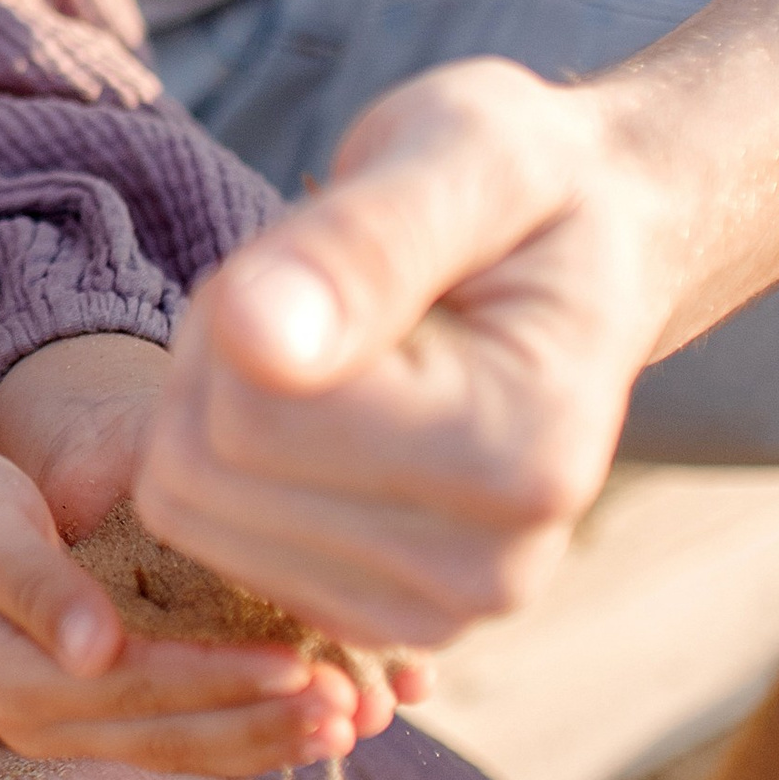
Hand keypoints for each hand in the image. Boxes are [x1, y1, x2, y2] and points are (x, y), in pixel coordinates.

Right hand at [0, 332, 413, 732]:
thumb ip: (37, 585)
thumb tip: (94, 646)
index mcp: (18, 682)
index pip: (139, 685)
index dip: (223, 677)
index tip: (302, 664)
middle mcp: (45, 729)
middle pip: (174, 736)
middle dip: (269, 723)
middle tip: (356, 708)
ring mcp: (70, 739)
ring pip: (187, 753)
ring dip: (273, 740)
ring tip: (355, 720)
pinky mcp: (96, 730)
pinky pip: (183, 742)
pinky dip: (251, 733)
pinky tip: (313, 718)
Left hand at [135, 57, 667, 649]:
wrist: (588, 254)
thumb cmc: (521, 189)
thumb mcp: (460, 156)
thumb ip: (361, 246)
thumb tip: (255, 334)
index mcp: (524, 454)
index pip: (256, 406)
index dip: (244, 299)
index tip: (331, 248)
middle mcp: (494, 570)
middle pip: (205, 467)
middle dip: (221, 353)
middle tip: (319, 290)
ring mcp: (435, 613)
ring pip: (190, 505)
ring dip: (216, 398)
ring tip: (328, 340)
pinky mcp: (377, 623)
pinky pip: (207, 540)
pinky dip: (229, 457)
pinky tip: (320, 407)